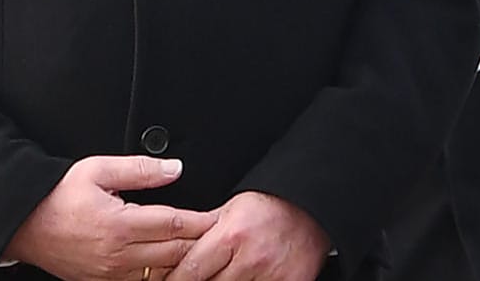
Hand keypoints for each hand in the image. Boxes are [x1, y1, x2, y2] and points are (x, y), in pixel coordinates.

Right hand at [2, 156, 215, 279]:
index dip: (202, 222)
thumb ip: (140, 170)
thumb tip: (175, 169)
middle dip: (200, 243)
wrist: (23, 224)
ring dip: (184, 263)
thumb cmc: (58, 195)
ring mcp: (111, 274)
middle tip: (221, 234)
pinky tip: (173, 266)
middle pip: (174, 254)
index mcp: (120, 225)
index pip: (175, 224)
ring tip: (204, 251)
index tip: (220, 216)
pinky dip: (162, 275)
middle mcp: (118, 255)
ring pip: (162, 274)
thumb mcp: (97, 170)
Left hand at [168, 191, 329, 280]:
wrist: (312, 207)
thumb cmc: (268, 206)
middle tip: (194, 278)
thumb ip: (202, 232)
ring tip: (225, 275)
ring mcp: (272, 276)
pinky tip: (246, 279)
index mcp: (232, 235)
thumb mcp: (230, 210)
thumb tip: (168, 253)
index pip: (190, 271)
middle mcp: (251, 258)